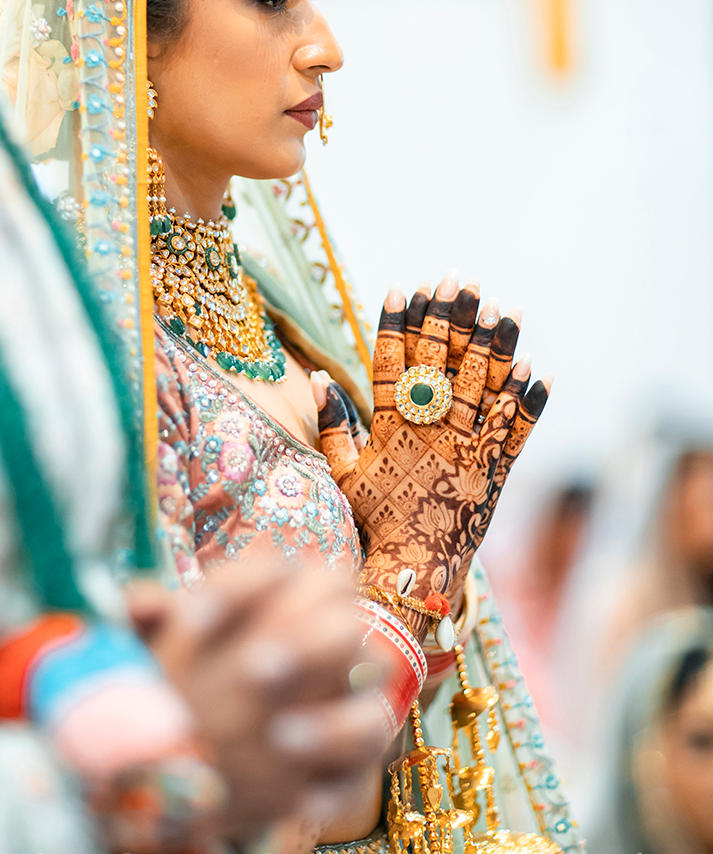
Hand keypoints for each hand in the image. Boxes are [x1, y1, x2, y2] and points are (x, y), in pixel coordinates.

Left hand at [125, 560, 391, 841]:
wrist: (221, 738)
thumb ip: (152, 620)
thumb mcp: (169, 645)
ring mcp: (355, 692)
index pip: (280, 569)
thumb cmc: (196, 670)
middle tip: (254, 670)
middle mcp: (334, 633)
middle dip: (304, 639)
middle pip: (345, 618)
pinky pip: (364, 766)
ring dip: (333, 716)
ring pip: (372, 694)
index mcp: (289, 591)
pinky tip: (298, 803)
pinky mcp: (358, 752)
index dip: (238, 589)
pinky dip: (336, 786)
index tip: (190, 623)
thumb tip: (137, 605)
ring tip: (280, 738)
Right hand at [314, 271, 550, 622]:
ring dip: (493, 345)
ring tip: (501, 307)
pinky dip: (527, 400)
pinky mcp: (497, 471)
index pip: (393, 364)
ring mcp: (468, 449)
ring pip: (483, 387)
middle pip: (443, 364)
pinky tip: (535, 368)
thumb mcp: (342, 474)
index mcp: (392, 429)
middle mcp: (432, 432)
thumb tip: (318, 379)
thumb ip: (332, 426)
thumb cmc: (375, 522)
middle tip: (457, 279)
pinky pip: (517, 430)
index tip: (402, 287)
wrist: (415, 574)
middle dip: (450, 318)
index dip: (397, 324)